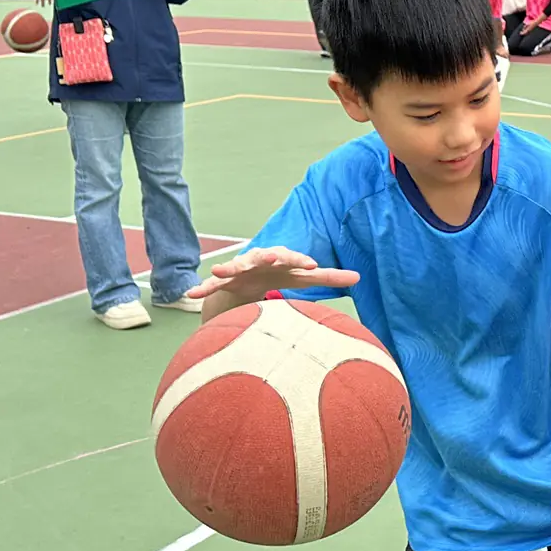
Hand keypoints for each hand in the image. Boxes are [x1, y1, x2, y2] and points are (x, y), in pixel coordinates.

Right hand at [186, 245, 359, 302]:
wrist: (249, 279)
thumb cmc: (280, 276)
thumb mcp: (304, 278)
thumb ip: (329, 277)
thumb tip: (360, 277)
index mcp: (280, 258)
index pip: (293, 257)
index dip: (302, 260)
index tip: (313, 265)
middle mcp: (259, 260)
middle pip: (263, 256)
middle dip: (266, 255)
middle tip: (271, 256)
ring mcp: (239, 269)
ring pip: (234, 267)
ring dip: (228, 267)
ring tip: (220, 270)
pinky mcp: (223, 281)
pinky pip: (211, 285)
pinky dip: (202, 289)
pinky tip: (190, 295)